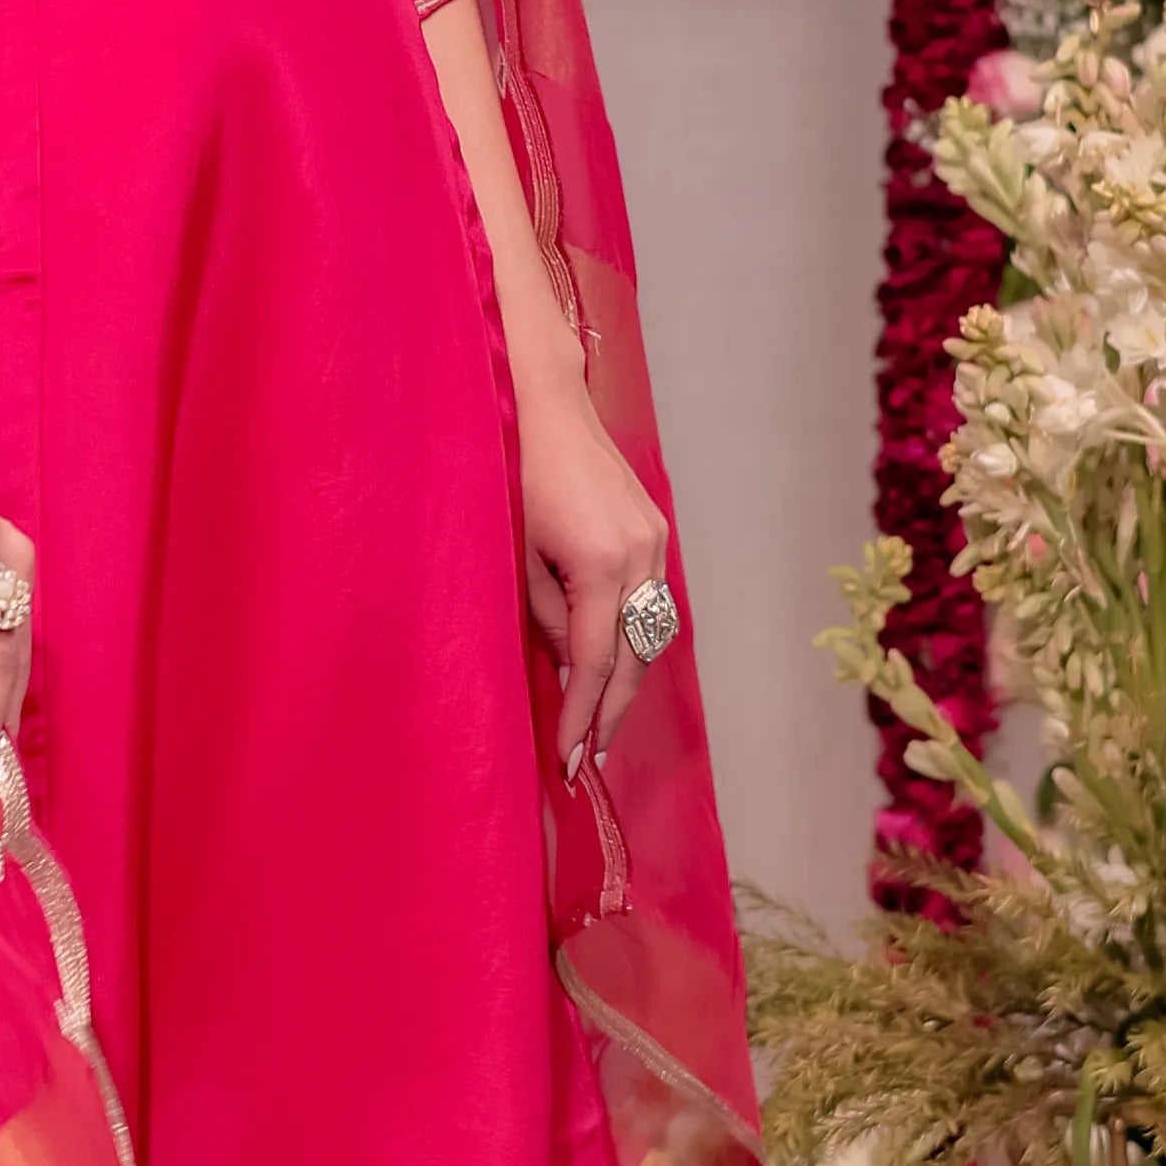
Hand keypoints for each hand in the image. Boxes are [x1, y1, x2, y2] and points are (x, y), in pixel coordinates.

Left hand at [515, 370, 671, 781]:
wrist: (543, 404)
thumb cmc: (511, 472)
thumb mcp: (515, 554)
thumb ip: (546, 616)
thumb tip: (573, 664)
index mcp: (601, 563)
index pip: (596, 663)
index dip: (581, 717)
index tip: (568, 761)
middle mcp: (640, 555)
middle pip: (635, 657)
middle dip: (611, 713)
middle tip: (588, 759)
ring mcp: (654, 540)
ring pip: (650, 633)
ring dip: (626, 681)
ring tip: (598, 723)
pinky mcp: (654, 529)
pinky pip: (649, 602)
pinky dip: (632, 639)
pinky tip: (610, 663)